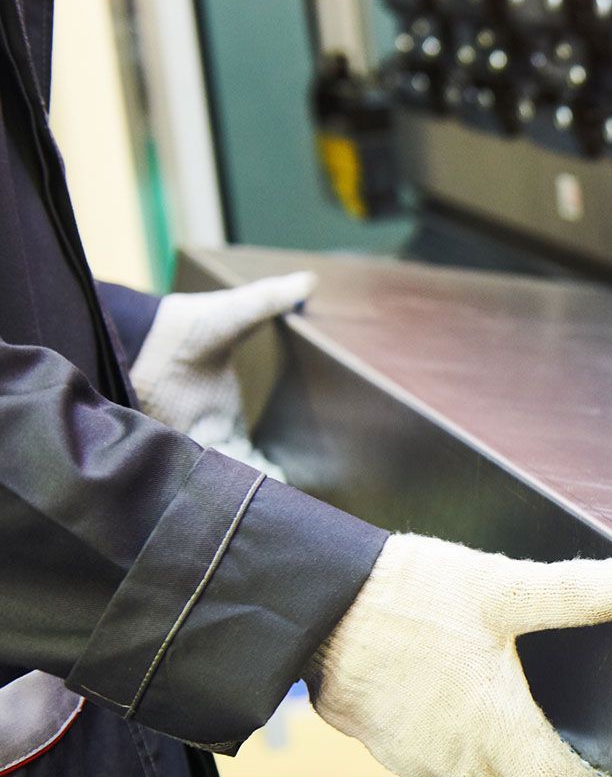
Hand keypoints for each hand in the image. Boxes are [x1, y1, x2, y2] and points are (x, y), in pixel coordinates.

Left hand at [129, 272, 315, 479]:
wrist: (139, 331)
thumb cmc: (187, 325)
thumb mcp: (233, 313)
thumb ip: (269, 300)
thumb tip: (307, 280)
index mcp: (225, 413)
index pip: (250, 452)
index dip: (266, 471)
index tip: (278, 479)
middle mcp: (203, 430)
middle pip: (230, 471)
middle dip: (246, 485)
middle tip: (264, 495)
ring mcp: (180, 436)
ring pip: (207, 474)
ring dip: (222, 484)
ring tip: (241, 497)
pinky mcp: (157, 439)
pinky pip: (177, 470)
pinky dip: (192, 481)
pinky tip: (208, 488)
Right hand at [307, 535, 611, 776]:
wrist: (312, 608)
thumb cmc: (406, 600)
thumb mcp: (502, 587)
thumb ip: (578, 590)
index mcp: (498, 737)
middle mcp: (464, 767)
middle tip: (610, 775)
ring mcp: (427, 765)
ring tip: (565, 745)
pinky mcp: (399, 751)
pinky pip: (460, 774)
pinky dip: (492, 762)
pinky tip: (498, 721)